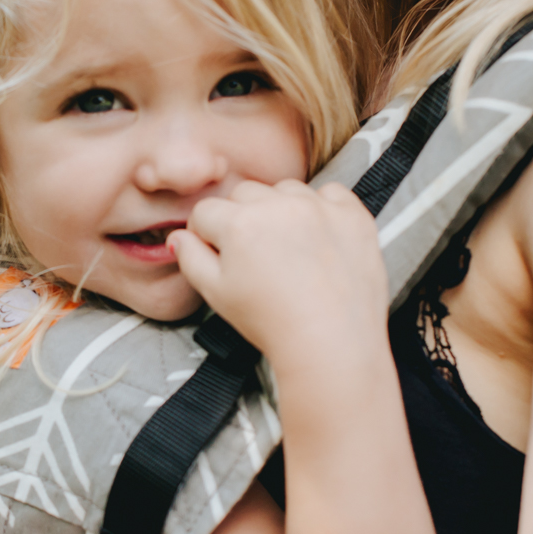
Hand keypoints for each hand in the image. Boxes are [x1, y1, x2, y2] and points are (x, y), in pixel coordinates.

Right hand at [171, 180, 387, 366]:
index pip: (206, 212)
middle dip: (242, 218)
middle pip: (244, 194)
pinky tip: (318, 240)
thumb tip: (180, 236)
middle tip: (256, 256)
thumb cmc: (272, 323)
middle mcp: (278, 205)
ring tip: (289, 249)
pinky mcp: (352, 214)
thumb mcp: (216, 295)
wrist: (332, 343)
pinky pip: (330, 194)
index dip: (206, 235)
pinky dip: (322, 209)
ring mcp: (319, 206)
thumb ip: (190, 258)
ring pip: (285, 190)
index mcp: (239, 223)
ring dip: (281, 210)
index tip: (220, 255)